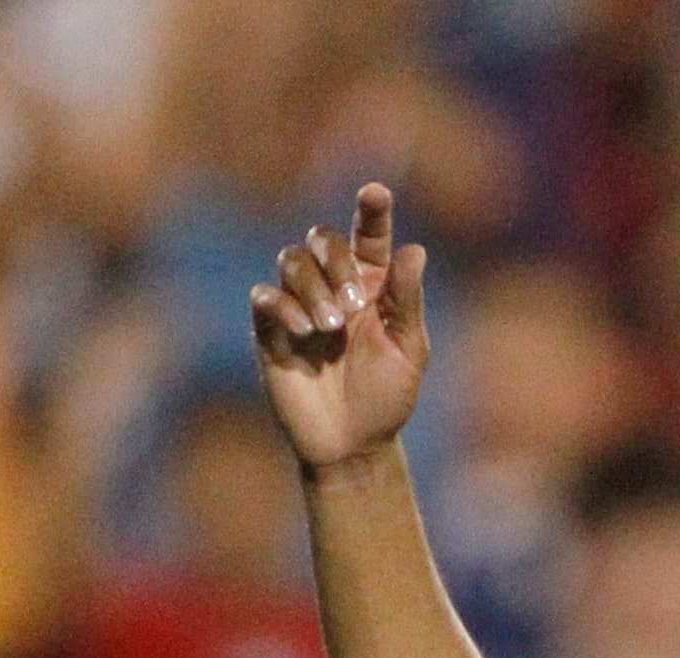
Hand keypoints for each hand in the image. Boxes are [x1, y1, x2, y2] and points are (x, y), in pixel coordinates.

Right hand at [251, 182, 429, 469]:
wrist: (353, 444)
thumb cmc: (387, 397)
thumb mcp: (408, 351)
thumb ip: (407, 301)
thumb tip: (415, 250)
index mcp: (374, 285)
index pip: (369, 235)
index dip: (372, 210)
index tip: (376, 192)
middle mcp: (334, 286)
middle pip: (321, 238)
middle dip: (335, 260)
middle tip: (353, 303)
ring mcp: (300, 305)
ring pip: (291, 261)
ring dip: (312, 287)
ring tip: (330, 328)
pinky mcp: (270, 330)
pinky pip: (264, 297)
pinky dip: (282, 307)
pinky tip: (304, 333)